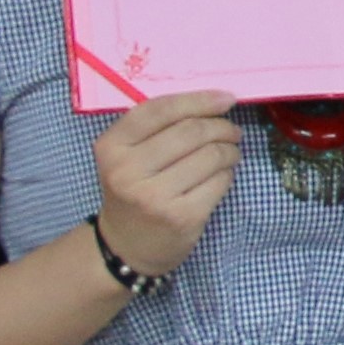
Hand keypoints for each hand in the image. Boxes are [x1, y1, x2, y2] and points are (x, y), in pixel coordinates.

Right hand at [88, 91, 242, 277]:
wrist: (126, 245)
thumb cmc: (133, 190)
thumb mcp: (127, 156)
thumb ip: (156, 127)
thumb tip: (213, 100)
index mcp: (111, 148)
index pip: (160, 110)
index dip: (199, 100)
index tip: (226, 98)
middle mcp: (127, 171)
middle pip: (191, 131)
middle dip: (221, 126)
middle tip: (232, 131)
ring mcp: (155, 197)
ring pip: (211, 155)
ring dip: (229, 150)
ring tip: (230, 152)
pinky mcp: (182, 217)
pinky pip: (220, 181)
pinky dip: (228, 173)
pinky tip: (221, 175)